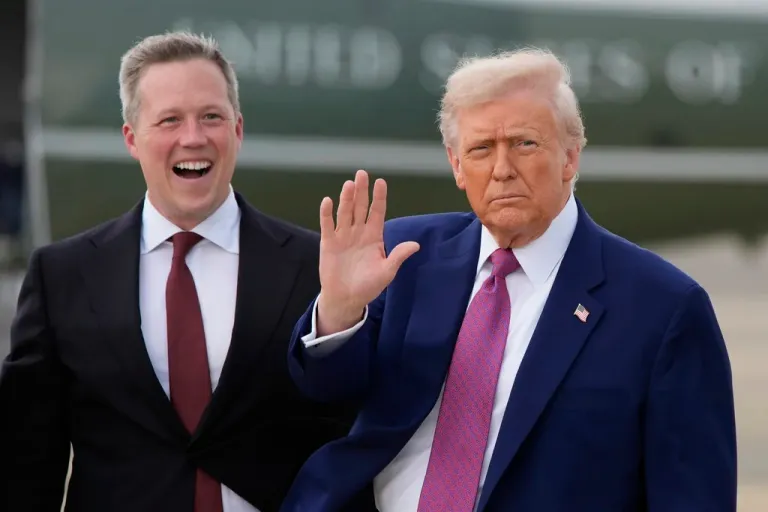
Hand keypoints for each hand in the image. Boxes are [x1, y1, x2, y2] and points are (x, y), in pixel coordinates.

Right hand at [316, 170, 418, 334]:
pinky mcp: (329, 243)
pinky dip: (326, 214)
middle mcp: (358, 232)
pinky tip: (328, 201)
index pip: (377, 212)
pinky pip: (327, 225)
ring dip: (346, 198)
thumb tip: (415, 245)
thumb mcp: (386, 272)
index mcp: (374, 236)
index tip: (381, 182)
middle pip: (360, 207)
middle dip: (362, 191)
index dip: (379, 198)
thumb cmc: (368, 286)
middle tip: (362, 174)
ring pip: (345, 213)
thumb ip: (398, 256)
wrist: (347, 299)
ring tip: (349, 184)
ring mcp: (343, 236)